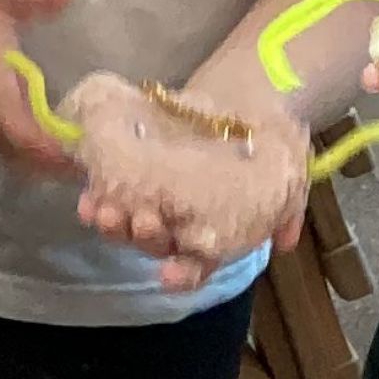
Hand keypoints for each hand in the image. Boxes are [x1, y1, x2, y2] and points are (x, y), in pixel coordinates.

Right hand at [0, 0, 78, 170]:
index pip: (9, 120)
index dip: (37, 144)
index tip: (70, 155)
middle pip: (9, 146)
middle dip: (43, 165)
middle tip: (85, 167)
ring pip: (7, 141)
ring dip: (38, 156)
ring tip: (77, 157)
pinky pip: (9, 124)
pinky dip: (34, 138)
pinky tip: (62, 130)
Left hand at [68, 74, 308, 291]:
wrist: (248, 103)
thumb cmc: (268, 146)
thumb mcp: (291, 176)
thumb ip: (288, 209)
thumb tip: (286, 239)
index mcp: (214, 236)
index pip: (198, 265)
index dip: (184, 273)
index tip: (170, 275)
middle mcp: (179, 228)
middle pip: (156, 245)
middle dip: (144, 238)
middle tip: (140, 222)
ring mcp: (152, 206)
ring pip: (126, 227)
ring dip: (112, 223)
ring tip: (103, 211)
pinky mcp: (131, 178)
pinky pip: (109, 197)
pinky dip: (96, 200)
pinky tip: (87, 195)